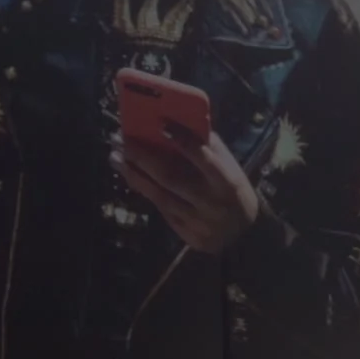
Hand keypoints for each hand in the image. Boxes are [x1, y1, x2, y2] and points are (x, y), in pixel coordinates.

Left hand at [119, 129, 261, 252]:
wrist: (243, 235)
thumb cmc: (235, 193)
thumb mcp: (232, 170)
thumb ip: (211, 150)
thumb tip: (183, 123)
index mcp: (227, 182)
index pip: (204, 158)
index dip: (183, 141)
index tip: (161, 124)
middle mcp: (211, 201)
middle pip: (171, 177)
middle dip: (143, 157)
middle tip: (121, 140)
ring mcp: (196, 219)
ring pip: (159, 194)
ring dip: (134, 173)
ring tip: (115, 157)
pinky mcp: (184, 231)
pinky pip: (159, 207)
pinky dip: (143, 189)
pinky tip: (130, 175)